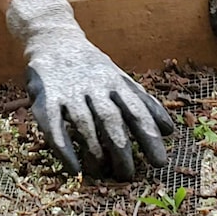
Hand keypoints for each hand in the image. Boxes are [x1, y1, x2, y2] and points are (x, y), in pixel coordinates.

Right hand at [6, 0, 174, 179]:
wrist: (54, 39)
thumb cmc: (92, 67)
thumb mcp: (120, 78)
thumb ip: (143, 103)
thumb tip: (169, 131)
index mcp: (115, 82)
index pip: (136, 111)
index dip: (148, 137)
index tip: (159, 163)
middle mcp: (94, 87)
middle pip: (111, 120)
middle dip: (122, 149)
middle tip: (128, 176)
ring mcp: (69, 92)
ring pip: (84, 124)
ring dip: (95, 150)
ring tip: (103, 172)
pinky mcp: (46, 99)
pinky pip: (54, 127)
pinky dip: (65, 149)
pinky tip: (74, 169)